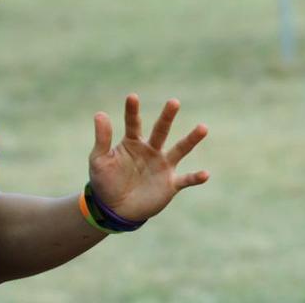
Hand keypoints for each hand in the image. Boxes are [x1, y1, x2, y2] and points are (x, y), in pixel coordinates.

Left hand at [87, 94, 209, 221]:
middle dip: (167, 117)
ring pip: (180, 149)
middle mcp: (150, 150)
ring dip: (191, 139)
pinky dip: (195, 177)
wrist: (114, 209)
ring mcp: (162, 166)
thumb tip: (100, 113)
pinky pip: (186, 179)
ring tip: (203, 127)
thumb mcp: (99, 159)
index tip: (132, 96)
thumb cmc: (105, 181)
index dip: (132, 110)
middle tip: (173, 102)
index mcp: (132, 142)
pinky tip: (205, 174)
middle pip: (161, 130)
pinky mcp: (170, 184)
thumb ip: (102, 138)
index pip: (133, 123)